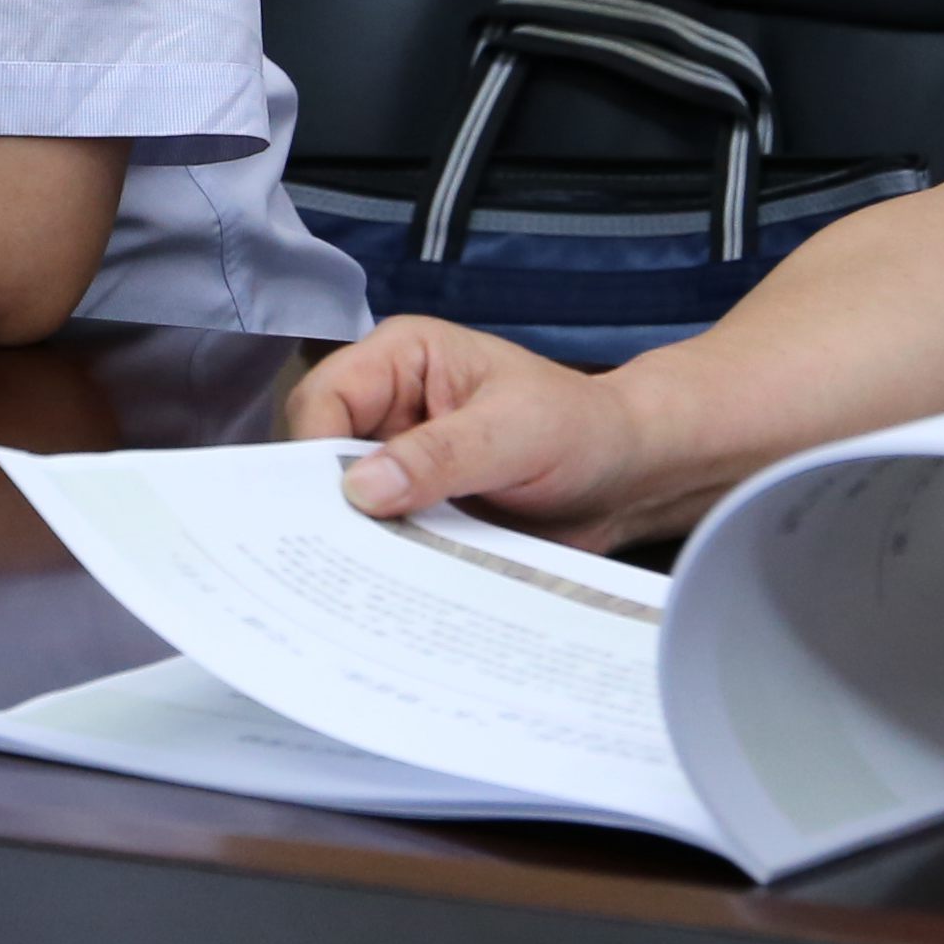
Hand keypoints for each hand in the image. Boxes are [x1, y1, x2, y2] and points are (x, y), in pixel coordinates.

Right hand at [282, 317, 669, 545]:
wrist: (628, 481)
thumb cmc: (583, 430)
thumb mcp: (514, 434)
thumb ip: (440, 456)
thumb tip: (361, 487)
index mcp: (402, 358)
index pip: (325, 397)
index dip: (314, 450)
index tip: (328, 505)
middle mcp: (388, 406)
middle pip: (319, 452)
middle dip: (327, 500)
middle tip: (337, 551)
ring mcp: (398, 462)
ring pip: (341, 501)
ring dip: (354, 536)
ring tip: (360, 576)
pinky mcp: (412, 510)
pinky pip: (377, 536)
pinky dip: (380, 559)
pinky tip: (389, 584)